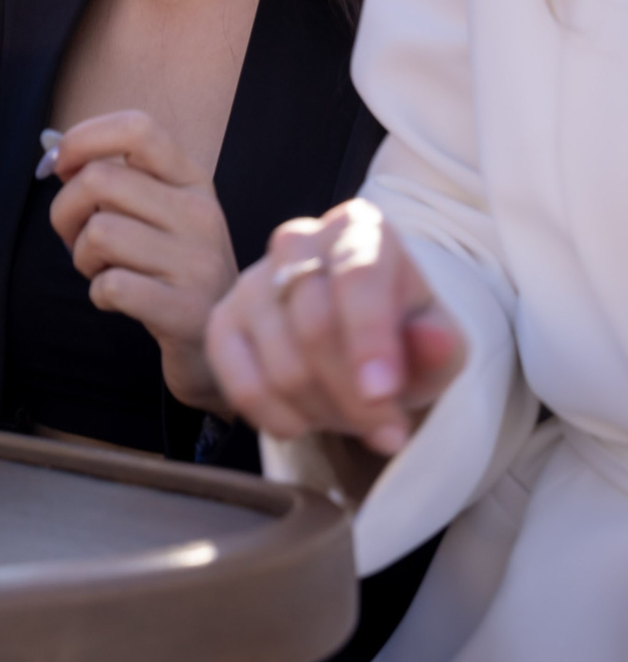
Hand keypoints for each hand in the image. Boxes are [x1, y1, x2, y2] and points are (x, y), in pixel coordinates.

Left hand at [45, 112, 239, 415]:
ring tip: (106, 271)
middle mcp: (201, 213)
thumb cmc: (169, 271)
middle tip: (76, 238)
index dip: (83, 137)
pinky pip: (111, 285)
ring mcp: (198, 262)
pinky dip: (99, 294)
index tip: (59, 164)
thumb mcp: (152, 215)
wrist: (216, 344)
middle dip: (65, 211)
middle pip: (98, 180)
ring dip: (83, 258)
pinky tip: (120, 300)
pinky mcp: (186, 309)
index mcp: (192, 181)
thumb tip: (50, 144)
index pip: (137, 128)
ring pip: (98, 233)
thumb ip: (108, 179)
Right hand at [206, 198, 465, 455]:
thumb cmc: (403, 336)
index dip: (369, 338)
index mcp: (359, 230)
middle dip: (354, 396)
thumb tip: (435, 339)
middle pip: (313, 325)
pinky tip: (304, 425)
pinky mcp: (221, 322)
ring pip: (280, 364)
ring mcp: (250, 281)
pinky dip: (277, 418)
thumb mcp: (439, 344)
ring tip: (352, 421)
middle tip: (387, 431)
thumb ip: (440, 344)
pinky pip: (240, 384)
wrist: (358, 342)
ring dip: (324, 412)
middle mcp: (297, 241)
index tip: (383, 395)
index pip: (357, 276)